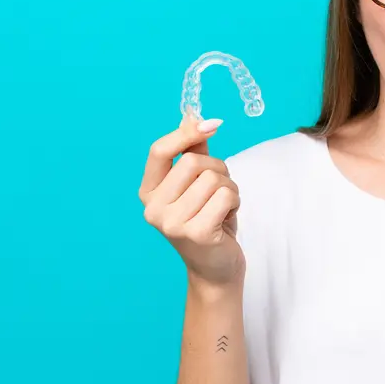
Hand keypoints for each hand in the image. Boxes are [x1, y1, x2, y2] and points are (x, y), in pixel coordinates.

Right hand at [138, 115, 244, 291]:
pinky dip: (235, 202)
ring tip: (223, 208)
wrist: (216, 268)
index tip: (212, 124)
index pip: (159, 150)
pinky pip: (226, 196)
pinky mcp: (196, 233)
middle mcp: (153, 208)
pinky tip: (227, 219)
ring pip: (214, 179)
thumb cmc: (209, 220)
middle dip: (218, 169)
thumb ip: (194, 150)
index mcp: (149, 192)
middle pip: (193, 162)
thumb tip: (193, 115)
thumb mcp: (198, 184)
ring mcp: (172, 223)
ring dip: (230, 188)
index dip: (186, 132)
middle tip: (221, 189)